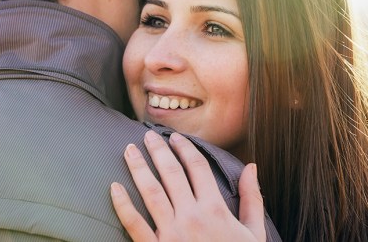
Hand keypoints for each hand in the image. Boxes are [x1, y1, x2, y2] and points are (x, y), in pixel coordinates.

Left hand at [110, 130, 264, 240]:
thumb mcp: (253, 232)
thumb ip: (252, 199)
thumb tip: (252, 168)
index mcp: (215, 210)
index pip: (197, 168)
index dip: (185, 148)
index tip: (176, 138)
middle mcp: (191, 217)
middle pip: (171, 174)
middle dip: (159, 151)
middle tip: (148, 136)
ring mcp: (171, 233)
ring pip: (151, 192)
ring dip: (138, 168)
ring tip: (129, 150)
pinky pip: (134, 224)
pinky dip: (122, 204)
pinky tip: (114, 187)